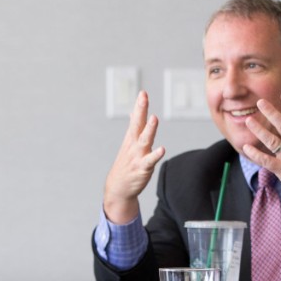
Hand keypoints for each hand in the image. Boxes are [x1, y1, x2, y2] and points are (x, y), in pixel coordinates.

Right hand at [102, 91, 164, 223]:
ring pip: (144, 140)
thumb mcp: (128, 143)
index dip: (139, 106)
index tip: (143, 93)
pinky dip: (155, 155)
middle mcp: (133, 145)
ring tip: (154, 118)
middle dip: (140, 110)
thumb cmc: (126, 163)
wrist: (118, 187)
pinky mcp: (142, 168)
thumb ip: (134, 127)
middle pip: (137, 125)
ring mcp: (137, 156)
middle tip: (143, 97)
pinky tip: (162, 149)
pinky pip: (149, 161)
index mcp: (131, 138)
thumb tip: (132, 112)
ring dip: (149, 129)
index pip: (136, 119)